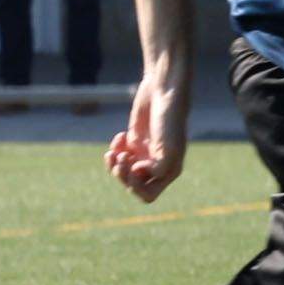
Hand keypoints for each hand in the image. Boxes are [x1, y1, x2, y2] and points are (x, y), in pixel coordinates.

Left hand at [107, 64, 190, 201]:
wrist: (163, 90)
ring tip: (114, 151)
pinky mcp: (133, 143)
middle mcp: (157, 166)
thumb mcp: (169, 144)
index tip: (133, 164)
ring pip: (122, 173)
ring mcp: (144, 155)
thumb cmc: (169, 117)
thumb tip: (139, 173)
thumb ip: (160, 166)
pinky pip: (118, 157)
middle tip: (120, 157)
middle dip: (122, 175)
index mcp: (169, 170)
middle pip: (132, 186)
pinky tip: (121, 135)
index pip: (148, 194)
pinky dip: (114, 149)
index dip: (135, 186)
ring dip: (114, 164)